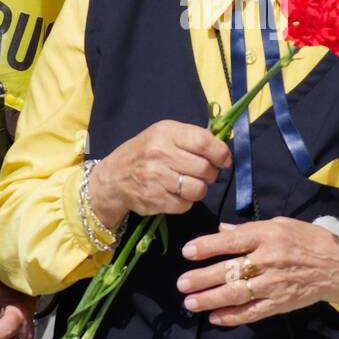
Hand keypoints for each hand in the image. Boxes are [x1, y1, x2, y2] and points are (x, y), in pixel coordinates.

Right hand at [90, 120, 231, 227]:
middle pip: (205, 168)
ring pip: (198, 189)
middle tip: (203, 173)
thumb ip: (191, 138)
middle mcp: (160, 153)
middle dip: (210, 173)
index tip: (224, 159)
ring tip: (189, 184)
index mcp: (166, 133)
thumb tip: (223, 150)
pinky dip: (185, 202)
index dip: (220, 153)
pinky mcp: (154, 199)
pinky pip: (185, 205)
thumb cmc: (145, 153)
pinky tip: (175, 194)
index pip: (204, 141)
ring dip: (199, 189)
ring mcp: (155, 178)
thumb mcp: (164, 135)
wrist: (113, 177)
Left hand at [176, 218, 338, 326]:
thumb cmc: (307, 240)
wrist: (338, 266)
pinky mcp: (280, 303)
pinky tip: (215, 318)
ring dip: (211, 299)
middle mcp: (269, 259)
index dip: (207, 246)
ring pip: (237, 293)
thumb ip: (249, 229)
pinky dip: (233, 317)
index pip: (231, 241)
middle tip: (181, 283)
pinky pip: (253, 312)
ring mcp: (274, 283)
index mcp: (267, 235)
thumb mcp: (280, 225)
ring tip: (190, 302)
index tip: (187, 252)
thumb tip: (221, 230)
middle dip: (202, 278)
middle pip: (230, 270)